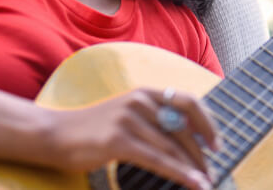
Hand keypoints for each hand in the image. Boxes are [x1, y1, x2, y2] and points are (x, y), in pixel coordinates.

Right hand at [45, 88, 218, 189]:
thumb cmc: (92, 129)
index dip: (207, 122)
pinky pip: (157, 159)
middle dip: (202, 153)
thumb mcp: (126, 114)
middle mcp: (138, 101)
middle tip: (211, 172)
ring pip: (172, 147)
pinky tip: (193, 183)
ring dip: (194, 168)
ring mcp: (128, 119)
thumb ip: (153, 119)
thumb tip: (186, 138)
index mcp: (144, 93)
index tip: (217, 144)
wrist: (55, 134)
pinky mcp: (118, 140)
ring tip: (206, 183)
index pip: (188, 100)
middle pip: (184, 127)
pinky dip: (179, 173)